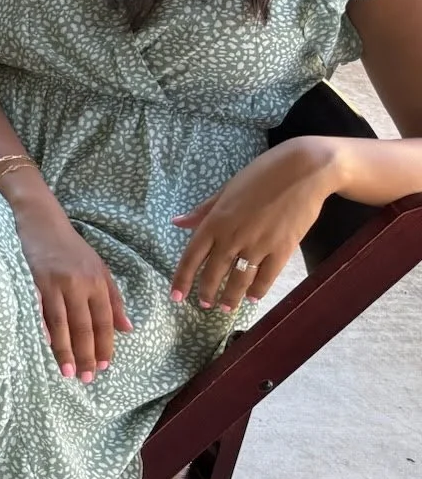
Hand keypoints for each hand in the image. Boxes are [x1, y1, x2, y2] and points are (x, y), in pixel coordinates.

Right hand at [15, 202, 132, 380]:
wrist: (41, 220)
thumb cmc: (70, 246)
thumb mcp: (99, 268)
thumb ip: (113, 299)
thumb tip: (127, 329)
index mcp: (97, 281)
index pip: (104, 320)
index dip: (105, 345)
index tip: (105, 366)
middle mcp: (79, 283)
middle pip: (84, 325)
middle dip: (86, 354)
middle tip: (87, 378)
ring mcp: (55, 282)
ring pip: (62, 322)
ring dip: (65, 349)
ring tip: (68, 371)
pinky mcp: (34, 279)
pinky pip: (40, 310)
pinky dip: (43, 328)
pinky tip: (45, 345)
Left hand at [171, 138, 335, 310]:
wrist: (303, 170)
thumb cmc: (262, 175)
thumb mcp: (226, 190)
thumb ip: (203, 211)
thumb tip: (177, 222)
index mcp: (215, 221)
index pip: (191, 257)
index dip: (182, 280)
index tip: (175, 297)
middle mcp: (233, 237)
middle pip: (214, 273)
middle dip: (207, 293)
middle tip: (204, 305)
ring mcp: (259, 245)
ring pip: (240, 280)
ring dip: (231, 297)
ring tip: (226, 308)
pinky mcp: (283, 249)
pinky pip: (267, 277)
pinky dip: (258, 290)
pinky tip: (253, 297)